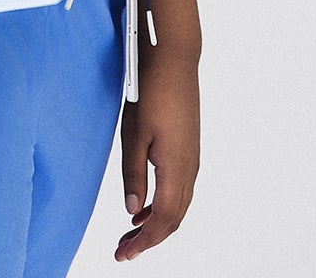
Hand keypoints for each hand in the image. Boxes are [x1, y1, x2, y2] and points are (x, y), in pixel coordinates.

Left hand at [115, 51, 199, 260]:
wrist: (175, 60)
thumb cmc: (151, 92)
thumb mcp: (134, 134)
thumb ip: (134, 174)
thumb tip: (132, 210)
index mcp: (176, 169)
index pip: (163, 221)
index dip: (144, 242)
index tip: (124, 255)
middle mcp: (189, 168)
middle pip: (173, 218)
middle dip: (149, 238)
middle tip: (124, 249)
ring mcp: (192, 158)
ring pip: (178, 204)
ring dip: (156, 222)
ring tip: (131, 231)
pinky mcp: (188, 147)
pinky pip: (179, 188)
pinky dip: (163, 203)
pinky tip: (145, 203)